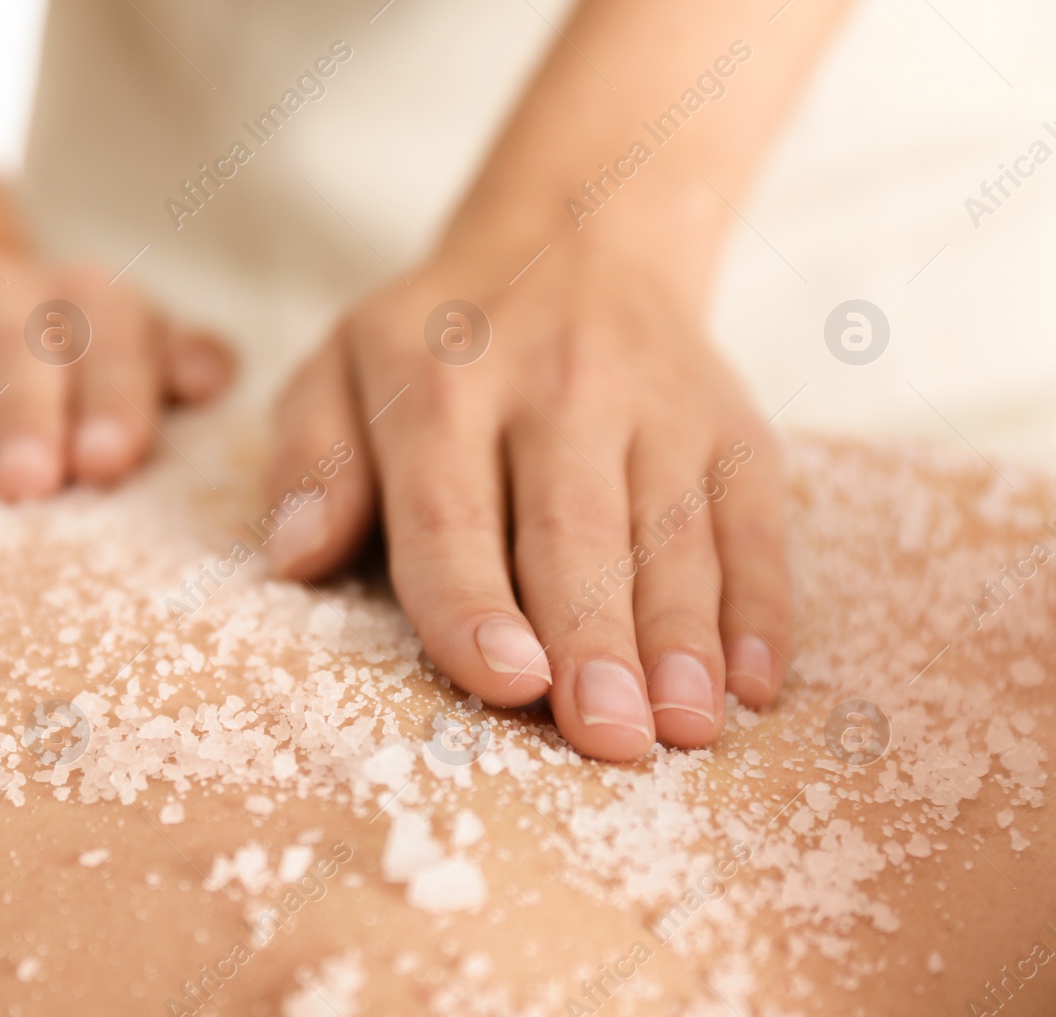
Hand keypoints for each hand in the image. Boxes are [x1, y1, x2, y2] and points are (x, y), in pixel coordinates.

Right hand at [0, 251, 234, 500]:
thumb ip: (184, 364)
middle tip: (30, 484)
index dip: (111, 400)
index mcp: (87, 298)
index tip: (108, 462)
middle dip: (21, 417)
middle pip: (10, 348)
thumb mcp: (140, 354)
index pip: (110, 343)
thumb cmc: (77, 368)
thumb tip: (211, 380)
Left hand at [264, 243, 789, 760]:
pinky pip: (754, 517)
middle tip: (608, 737)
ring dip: (683, 636)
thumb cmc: (437, 344)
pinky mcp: (732, 423)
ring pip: (674, 532)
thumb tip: (294, 556)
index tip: (504, 682)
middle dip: (594, 639)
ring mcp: (658, 404)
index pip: (450, 508)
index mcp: (441, 385)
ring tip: (684, 728)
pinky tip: (758, 683)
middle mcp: (557, 388)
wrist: (576, 240)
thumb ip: (312, 461)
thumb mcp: (340, 370)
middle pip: (575, 529)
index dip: (474, 600)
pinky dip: (761, 603)